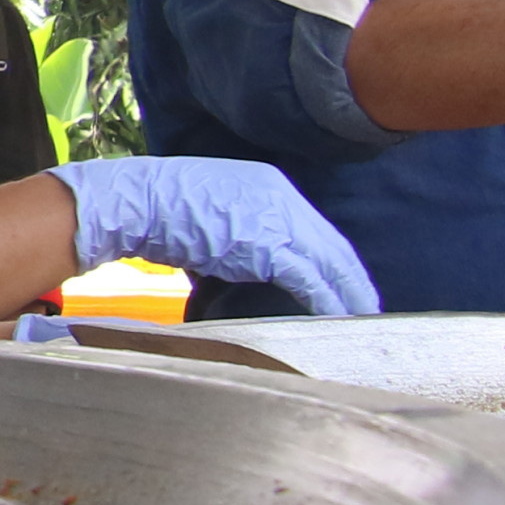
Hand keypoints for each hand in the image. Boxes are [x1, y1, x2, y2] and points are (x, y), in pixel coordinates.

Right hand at [52, 156, 380, 317]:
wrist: (138, 202)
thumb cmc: (161, 212)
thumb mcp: (212, 214)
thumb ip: (237, 235)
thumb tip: (239, 262)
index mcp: (270, 186)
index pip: (313, 228)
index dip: (331, 258)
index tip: (342, 281)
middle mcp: (282, 198)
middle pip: (331, 244)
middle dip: (351, 277)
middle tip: (367, 303)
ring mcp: (278, 220)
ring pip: (329, 262)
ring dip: (348, 293)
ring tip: (362, 316)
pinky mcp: (269, 247)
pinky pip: (311, 280)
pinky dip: (328, 301)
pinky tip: (338, 318)